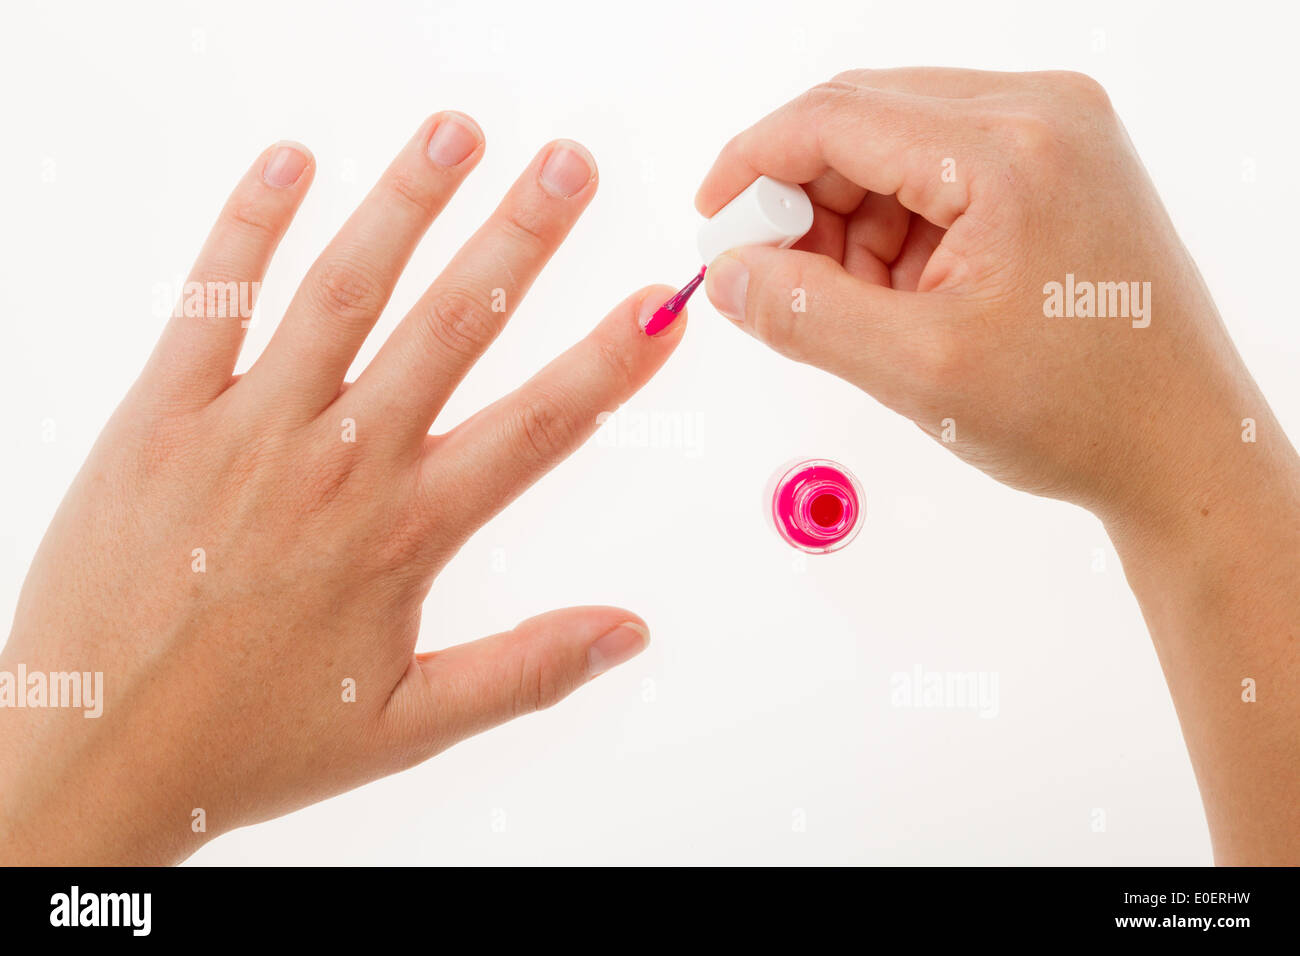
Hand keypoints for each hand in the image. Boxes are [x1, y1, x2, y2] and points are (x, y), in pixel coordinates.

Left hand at [0, 113, 686, 863]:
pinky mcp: (163, 416)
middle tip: (568, 165)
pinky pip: (213, 301)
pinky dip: (250, 226)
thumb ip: (527, 670)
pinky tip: (290, 164)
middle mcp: (340, 464)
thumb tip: (628, 633)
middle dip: (521, 236)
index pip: (539, 425)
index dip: (610, 359)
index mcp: (406, 532)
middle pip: (452, 325)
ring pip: (345, 291)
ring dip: (407, 205)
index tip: (661, 303)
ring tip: (456, 135)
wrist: (95, 751)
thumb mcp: (409, 724)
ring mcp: (249, 429)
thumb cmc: (251, 742)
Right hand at [696, 69, 1299, 863]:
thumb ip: (804, 314)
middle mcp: (1043, 115)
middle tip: (768, 277)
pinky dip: (896, 230)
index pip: (838, 115)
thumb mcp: (918, 371)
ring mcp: (1058, 135)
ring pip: (896, 148)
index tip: (713, 219)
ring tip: (853, 308)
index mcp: (1011, 149)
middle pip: (865, 120)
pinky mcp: (1058, 167)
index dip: (754, 164)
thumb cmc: (1082, 412)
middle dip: (801, 198)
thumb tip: (727, 276)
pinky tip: (898, 295)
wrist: (1183, 447)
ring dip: (849, 221)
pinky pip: (939, 173)